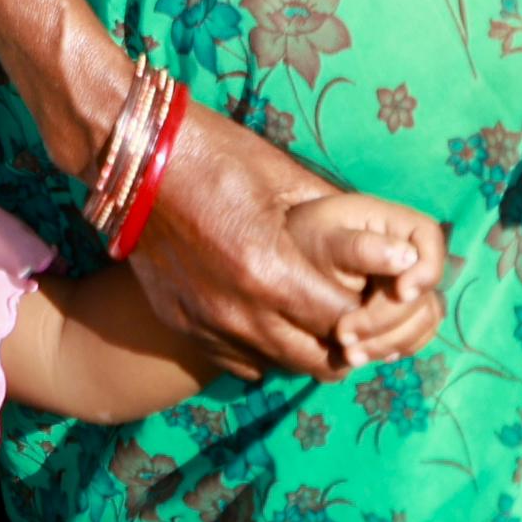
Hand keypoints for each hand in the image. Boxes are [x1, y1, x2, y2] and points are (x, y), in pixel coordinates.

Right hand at [120, 106, 399, 380]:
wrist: (137, 159)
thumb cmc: (218, 156)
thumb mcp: (285, 178)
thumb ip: (335, 224)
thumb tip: (384, 250)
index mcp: (272, 270)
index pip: (343, 321)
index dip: (366, 314)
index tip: (373, 300)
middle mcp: (240, 311)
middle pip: (314, 359)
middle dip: (341, 342)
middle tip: (351, 319)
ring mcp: (207, 324)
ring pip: (276, 366)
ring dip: (301, 349)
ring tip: (313, 321)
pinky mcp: (182, 324)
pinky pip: (236, 360)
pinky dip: (261, 348)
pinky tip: (268, 319)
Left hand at [281, 192, 451, 368]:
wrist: (293, 262)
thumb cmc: (307, 240)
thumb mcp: (325, 239)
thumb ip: (361, 248)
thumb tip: (408, 259)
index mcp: (395, 223)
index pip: (430, 239)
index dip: (426, 269)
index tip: (401, 293)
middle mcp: (410, 254)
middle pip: (424, 292)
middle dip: (387, 320)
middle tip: (343, 336)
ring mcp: (410, 286)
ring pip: (423, 321)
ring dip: (388, 342)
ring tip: (348, 354)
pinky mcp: (403, 314)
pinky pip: (414, 337)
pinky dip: (390, 348)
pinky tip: (361, 352)